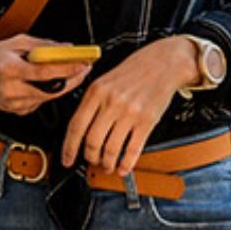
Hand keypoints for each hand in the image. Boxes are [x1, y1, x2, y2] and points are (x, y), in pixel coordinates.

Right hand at [0, 36, 91, 114]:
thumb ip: (42, 45)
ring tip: (67, 72)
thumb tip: (66, 47)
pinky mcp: (18, 111)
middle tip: (84, 68)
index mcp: (10, 69)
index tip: (83, 63)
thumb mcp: (15, 42)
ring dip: (61, 85)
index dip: (67, 69)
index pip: (45, 71)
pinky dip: (46, 91)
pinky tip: (44, 82)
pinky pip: (40, 101)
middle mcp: (12, 89)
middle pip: (51, 89)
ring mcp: (15, 103)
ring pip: (48, 96)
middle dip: (72, 79)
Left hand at [60, 37, 194, 173]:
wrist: (163, 63)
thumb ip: (92, 102)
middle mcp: (111, 102)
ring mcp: (129, 113)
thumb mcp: (105, 80)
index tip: (67, 159)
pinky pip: (132, 149)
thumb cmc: (134, 71)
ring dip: (107, 163)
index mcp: (96, 91)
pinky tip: (123, 167)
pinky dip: (126, 163)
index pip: (76, 125)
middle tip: (92, 161)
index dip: (69, 147)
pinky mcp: (147, 121)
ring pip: (110, 149)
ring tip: (107, 166)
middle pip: (92, 141)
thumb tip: (80, 130)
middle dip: (90, 157)